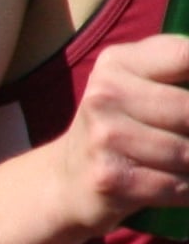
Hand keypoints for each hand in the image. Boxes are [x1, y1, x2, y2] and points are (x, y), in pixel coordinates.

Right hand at [59, 35, 188, 229]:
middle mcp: (105, 96)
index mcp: (117, 63)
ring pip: (188, 153)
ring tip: (188, 161)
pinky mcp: (110, 179)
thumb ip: (180, 68)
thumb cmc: (122, 126)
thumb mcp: (139, 83)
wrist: (67, 180)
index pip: (186, 57)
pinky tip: (186, 184)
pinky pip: (177, 186)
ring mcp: (104, 138)